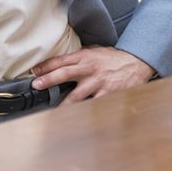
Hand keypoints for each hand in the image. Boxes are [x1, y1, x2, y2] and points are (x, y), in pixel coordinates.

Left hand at [31, 46, 153, 104]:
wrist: (136, 62)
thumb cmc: (114, 58)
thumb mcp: (95, 51)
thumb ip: (81, 56)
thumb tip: (64, 60)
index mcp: (85, 57)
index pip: (61, 60)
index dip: (46, 66)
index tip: (35, 71)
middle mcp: (89, 69)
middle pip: (65, 74)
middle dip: (49, 80)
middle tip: (36, 85)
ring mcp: (98, 83)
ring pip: (77, 95)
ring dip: (63, 104)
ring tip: (52, 111)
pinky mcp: (107, 94)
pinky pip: (92, 105)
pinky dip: (84, 112)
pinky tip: (76, 120)